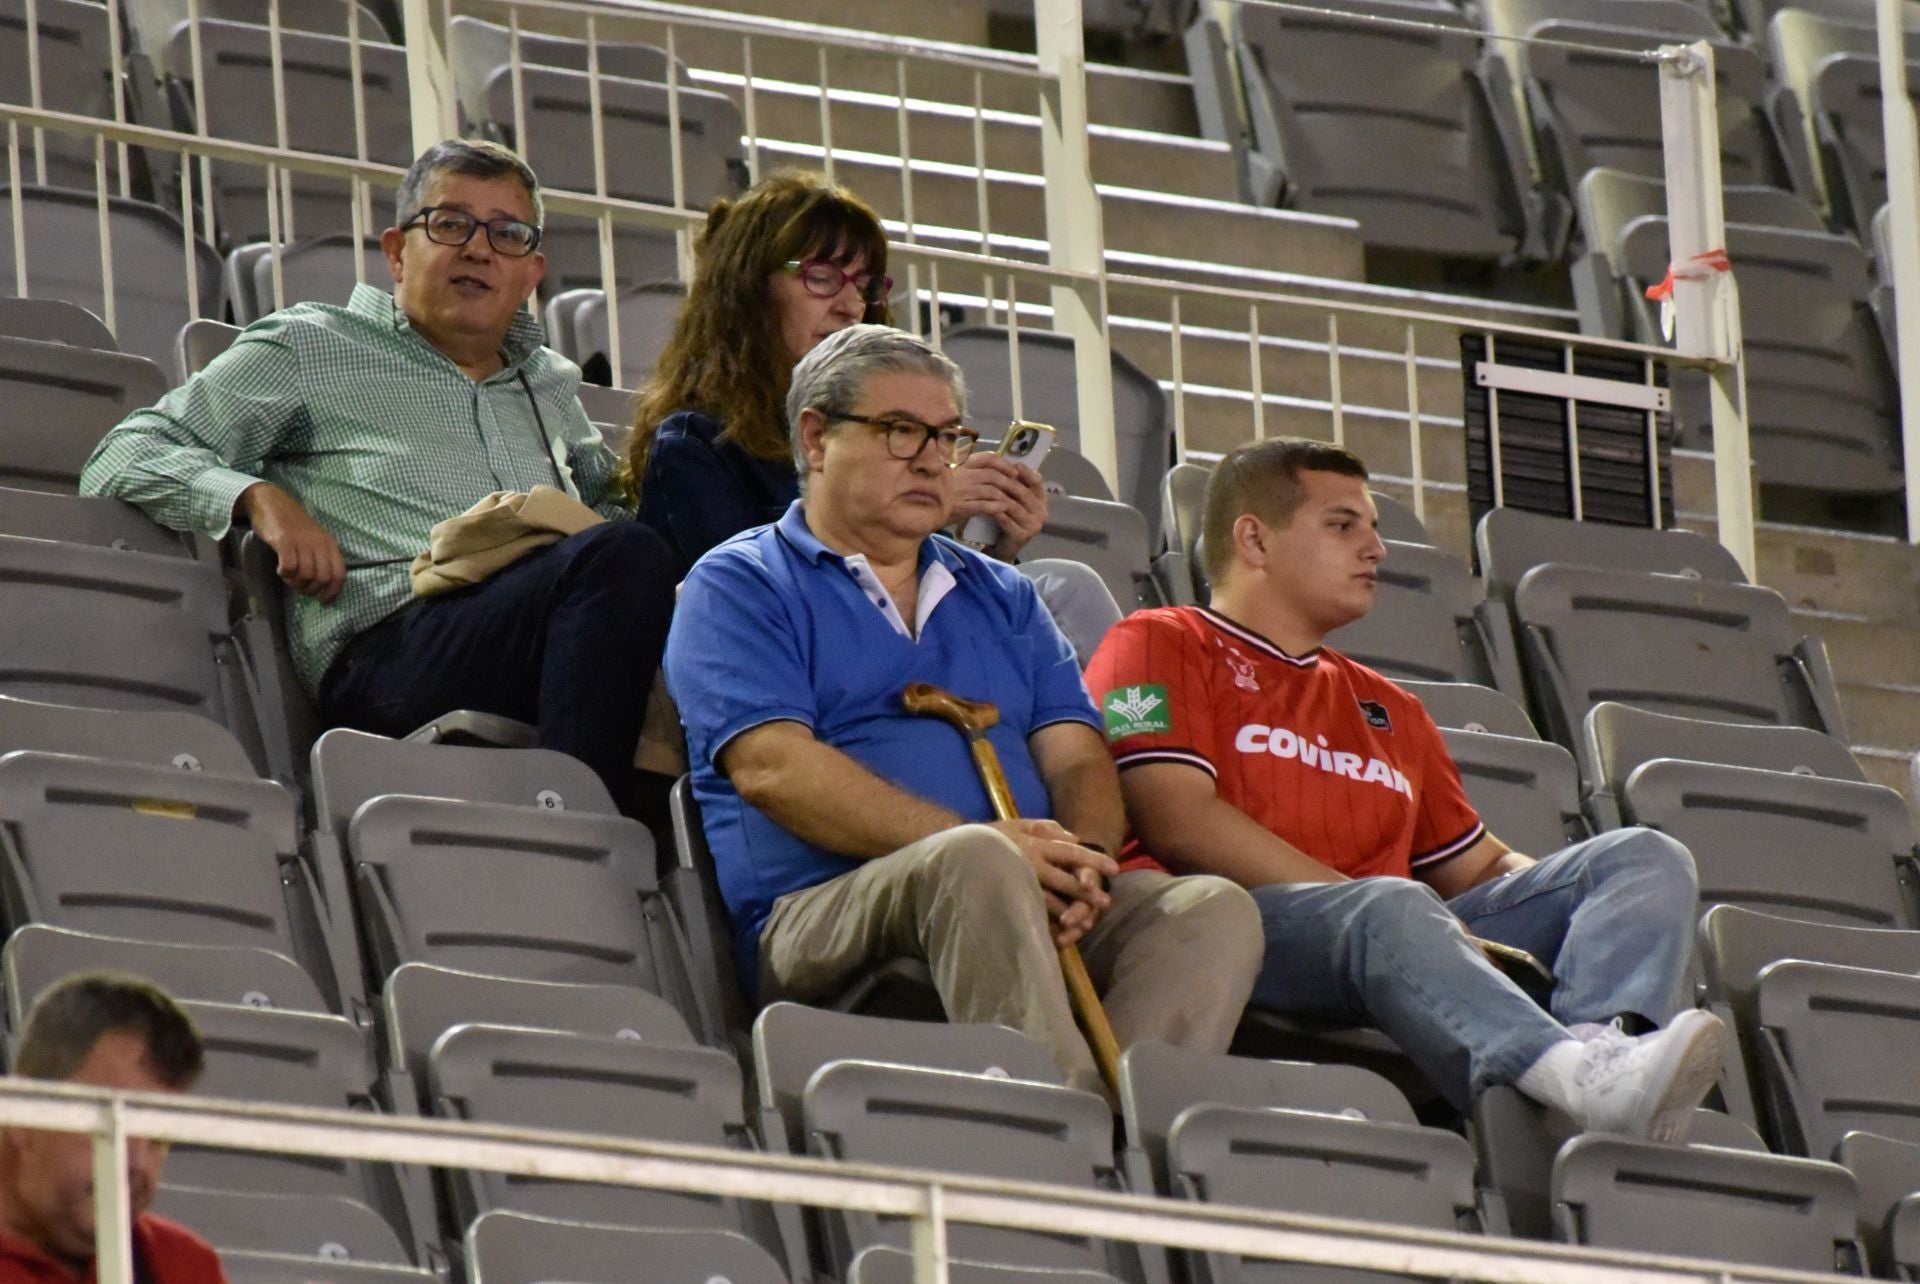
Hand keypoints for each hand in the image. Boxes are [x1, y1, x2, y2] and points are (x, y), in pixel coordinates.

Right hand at [239, 482, 344, 602]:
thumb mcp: (315, 539)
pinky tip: (280, 569)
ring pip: (306, 575)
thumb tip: (323, 586)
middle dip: (310, 590)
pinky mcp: (284, 540)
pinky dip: (284, 574)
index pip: (339, 574)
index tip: (323, 600)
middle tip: (299, 587)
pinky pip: (289, 567)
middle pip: (322, 579)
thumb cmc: (293, 523)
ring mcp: (301, 541)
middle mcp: (319, 542)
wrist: (270, 501)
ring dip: (295, 583)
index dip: (332, 592)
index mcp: (330, 543)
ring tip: (288, 577)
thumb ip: (321, 557)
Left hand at [952, 454, 1047, 560]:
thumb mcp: (1014, 500)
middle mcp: (1041, 512)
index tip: (1015, 465)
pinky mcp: (1022, 535)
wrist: (1004, 547)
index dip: (1026, 473)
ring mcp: (1033, 525)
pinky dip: (994, 511)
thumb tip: (1007, 461)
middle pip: (1023, 492)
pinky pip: (1005, 519)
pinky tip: (983, 505)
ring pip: (1013, 505)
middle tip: (991, 473)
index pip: (1037, 482)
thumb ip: (1015, 485)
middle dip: (1007, 482)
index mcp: (1042, 501)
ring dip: (998, 496)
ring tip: (984, 487)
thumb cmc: (1008, 519)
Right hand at [988, 817, 1118, 946]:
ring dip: (1071, 912)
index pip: (1071, 853)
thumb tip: (1073, 838)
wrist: (953, 854)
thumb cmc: (988, 837)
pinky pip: (1032, 915)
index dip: (1093, 861)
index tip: (1114, 869)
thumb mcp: (1017, 824)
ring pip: (1051, 902)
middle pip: (1066, 880)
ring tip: (1087, 922)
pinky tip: (1059, 932)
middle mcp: (1031, 866)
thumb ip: (1045, 827)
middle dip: (1087, 892)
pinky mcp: (1008, 902)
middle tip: (1106, 901)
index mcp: (1035, 845)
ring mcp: (1019, 886)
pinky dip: (1047, 924)